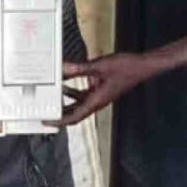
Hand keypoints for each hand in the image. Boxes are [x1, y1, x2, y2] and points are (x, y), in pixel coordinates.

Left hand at [44, 53, 158, 126]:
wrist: (142, 65)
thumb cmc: (126, 68)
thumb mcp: (98, 66)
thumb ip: (78, 69)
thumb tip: (62, 70)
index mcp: (97, 101)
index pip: (74, 117)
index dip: (59, 121)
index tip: (47, 121)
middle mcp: (97, 101)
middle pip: (75, 113)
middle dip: (59, 113)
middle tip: (44, 110)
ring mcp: (100, 96)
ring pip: (78, 103)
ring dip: (65, 101)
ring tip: (51, 96)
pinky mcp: (101, 88)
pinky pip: (84, 93)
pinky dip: (74, 90)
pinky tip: (66, 82)